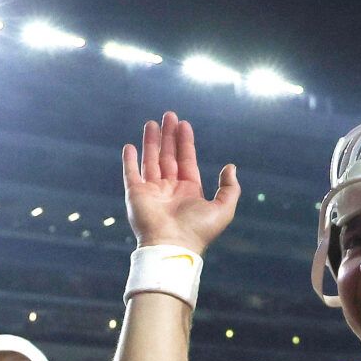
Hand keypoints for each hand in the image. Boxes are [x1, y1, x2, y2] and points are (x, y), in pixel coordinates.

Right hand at [123, 112, 240, 253]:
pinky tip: (130, 146)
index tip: (184, 124)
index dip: (186, 142)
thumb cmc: (198, 229)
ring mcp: (151, 192)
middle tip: (169, 115)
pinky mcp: (135, 194)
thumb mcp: (224, 208)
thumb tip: (231, 167)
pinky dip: (129, 160)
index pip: (187, 161)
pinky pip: (131, 173)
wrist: (172, 244)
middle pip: (169, 156)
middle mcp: (169, 190)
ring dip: (151, 142)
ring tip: (151, 123)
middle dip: (169, 136)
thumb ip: (229, 188)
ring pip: (150, 161)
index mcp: (189, 192)